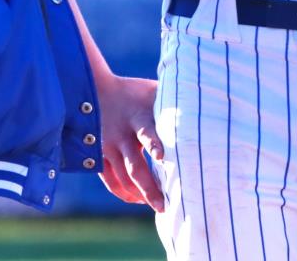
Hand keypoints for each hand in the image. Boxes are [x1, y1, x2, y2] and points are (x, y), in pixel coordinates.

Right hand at [96, 72, 164, 211]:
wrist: (93, 89)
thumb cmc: (133, 91)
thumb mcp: (152, 91)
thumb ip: (172, 100)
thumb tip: (203, 101)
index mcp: (138, 117)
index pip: (147, 133)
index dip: (154, 145)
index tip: (161, 157)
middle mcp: (122, 135)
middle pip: (134, 168)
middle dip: (149, 189)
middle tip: (163, 206)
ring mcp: (108, 147)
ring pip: (123, 179)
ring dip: (139, 194)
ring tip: (158, 205)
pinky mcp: (99, 155)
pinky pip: (110, 181)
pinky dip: (123, 193)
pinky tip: (138, 199)